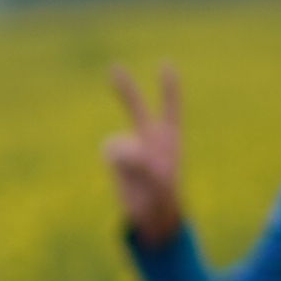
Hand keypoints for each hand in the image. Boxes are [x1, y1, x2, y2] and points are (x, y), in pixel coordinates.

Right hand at [102, 62, 186, 246]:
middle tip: (113, 67)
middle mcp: (148, 136)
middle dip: (125, 87)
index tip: (165, 64)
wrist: (152, 215)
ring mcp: (130, 146)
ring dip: (127, 158)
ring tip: (140, 177)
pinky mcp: (115, 158)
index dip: (168, 86)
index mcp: (169, 137)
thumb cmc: (164, 197)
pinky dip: (116, 162)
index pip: (171, 105)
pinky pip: (109, 151)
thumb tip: (121, 151)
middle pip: (135, 106)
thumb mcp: (161, 182)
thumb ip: (142, 164)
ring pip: (118, 143)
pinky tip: (126, 177)